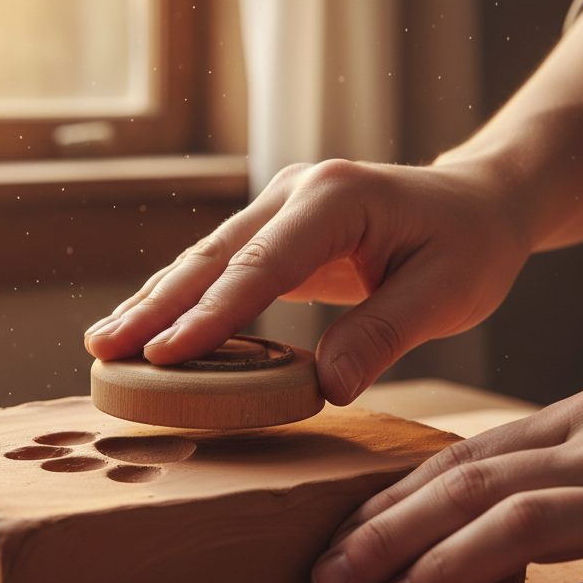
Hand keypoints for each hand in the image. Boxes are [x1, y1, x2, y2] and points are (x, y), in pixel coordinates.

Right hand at [85, 158, 530, 403]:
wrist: (477, 203)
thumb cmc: (470, 245)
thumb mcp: (445, 294)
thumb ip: (381, 334)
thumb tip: (324, 389)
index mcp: (335, 198)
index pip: (262, 264)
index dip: (211, 314)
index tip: (162, 355)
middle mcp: (296, 192)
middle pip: (214, 256)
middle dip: (157, 305)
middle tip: (105, 349)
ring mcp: (281, 205)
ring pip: (206, 258)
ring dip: (156, 301)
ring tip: (106, 342)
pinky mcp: (277, 228)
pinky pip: (222, 267)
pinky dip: (184, 298)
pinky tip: (150, 326)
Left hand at [311, 386, 582, 582]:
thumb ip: (539, 466)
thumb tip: (444, 503)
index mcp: (580, 417)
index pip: (461, 455)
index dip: (393, 497)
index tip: (340, 534)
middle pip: (473, 485)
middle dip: (389, 530)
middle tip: (330, 575)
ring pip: (525, 526)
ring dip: (444, 568)